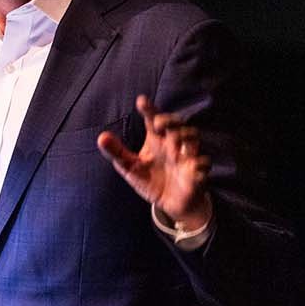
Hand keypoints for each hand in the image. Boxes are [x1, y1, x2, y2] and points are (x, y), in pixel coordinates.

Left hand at [97, 94, 213, 231]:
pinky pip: (203, 164)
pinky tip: (192, 165)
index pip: (153, 119)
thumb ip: (117, 152)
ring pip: (193, 138)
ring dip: (185, 136)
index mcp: (157, 140)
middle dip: (170, 120)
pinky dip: (199, 163)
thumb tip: (101, 137)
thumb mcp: (130, 167)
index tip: (141, 101)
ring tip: (173, 142)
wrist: (171, 204)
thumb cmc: (152, 180)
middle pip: (177, 123)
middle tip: (157, 124)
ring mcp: (187, 157)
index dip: (149, 109)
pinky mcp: (197, 173)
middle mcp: (173, 144)